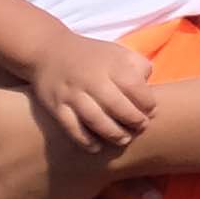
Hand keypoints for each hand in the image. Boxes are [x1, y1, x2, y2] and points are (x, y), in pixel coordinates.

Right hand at [23, 33, 161, 154]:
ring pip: (95, 119)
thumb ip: (139, 67)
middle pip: (117, 105)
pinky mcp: (56, 106)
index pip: (134, 86)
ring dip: (113, 133)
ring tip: (124, 139)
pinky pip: (72, 127)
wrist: (48, 51)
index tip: (151, 112)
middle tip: (141, 128)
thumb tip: (150, 91)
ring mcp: (72, 94)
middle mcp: (91, 79)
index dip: (147, 103)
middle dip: (133, 121)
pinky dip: (85, 140)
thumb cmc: (93, 57)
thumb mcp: (119, 53)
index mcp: (111, 64)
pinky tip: (96, 147)